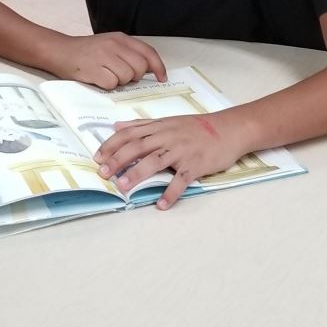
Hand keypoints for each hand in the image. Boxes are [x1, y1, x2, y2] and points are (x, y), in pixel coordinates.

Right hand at [46, 32, 166, 89]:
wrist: (60, 51)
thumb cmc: (87, 51)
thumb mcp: (109, 44)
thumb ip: (128, 53)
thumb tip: (148, 70)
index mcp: (121, 38)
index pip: (148, 52)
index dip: (158, 66)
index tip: (162, 78)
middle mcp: (114, 45)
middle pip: (139, 67)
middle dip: (134, 76)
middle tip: (120, 75)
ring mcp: (103, 56)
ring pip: (126, 77)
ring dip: (119, 82)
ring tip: (106, 75)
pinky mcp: (93, 69)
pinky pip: (111, 84)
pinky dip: (106, 86)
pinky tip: (97, 79)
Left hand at [94, 112, 248, 209]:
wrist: (229, 129)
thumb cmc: (198, 127)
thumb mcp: (168, 121)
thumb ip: (142, 124)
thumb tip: (117, 126)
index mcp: (160, 127)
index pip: (130, 134)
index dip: (112, 145)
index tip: (98, 157)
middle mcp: (168, 137)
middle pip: (138, 147)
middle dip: (118, 160)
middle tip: (104, 173)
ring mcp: (182, 151)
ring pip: (156, 161)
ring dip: (137, 174)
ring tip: (123, 187)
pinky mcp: (196, 165)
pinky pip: (182, 180)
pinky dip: (171, 193)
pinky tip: (161, 204)